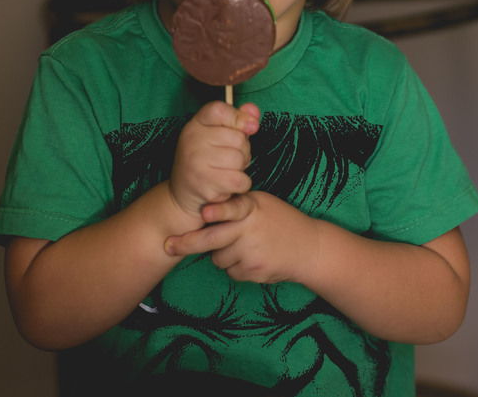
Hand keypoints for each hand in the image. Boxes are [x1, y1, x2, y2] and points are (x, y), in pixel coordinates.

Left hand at [164, 191, 320, 284]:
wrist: (309, 248)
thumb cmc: (281, 221)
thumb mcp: (263, 204)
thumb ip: (238, 206)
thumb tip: (206, 212)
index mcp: (251, 209)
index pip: (233, 208)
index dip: (218, 211)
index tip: (205, 213)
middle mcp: (250, 231)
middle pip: (212, 240)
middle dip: (186, 244)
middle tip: (168, 246)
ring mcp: (252, 254)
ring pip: (218, 258)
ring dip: (223, 255)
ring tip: (245, 247)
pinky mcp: (254, 272)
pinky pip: (231, 272)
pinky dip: (236, 267)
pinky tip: (253, 258)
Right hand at [168, 101, 258, 216]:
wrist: (183, 192)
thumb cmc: (207, 159)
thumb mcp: (218, 134)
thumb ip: (238, 119)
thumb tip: (254, 111)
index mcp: (196, 123)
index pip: (220, 109)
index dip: (238, 117)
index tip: (248, 127)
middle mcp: (192, 139)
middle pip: (239, 138)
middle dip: (243, 150)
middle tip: (230, 158)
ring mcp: (196, 162)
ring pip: (240, 160)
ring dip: (241, 169)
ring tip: (227, 171)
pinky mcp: (204, 184)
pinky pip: (240, 181)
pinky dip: (241, 185)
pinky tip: (227, 184)